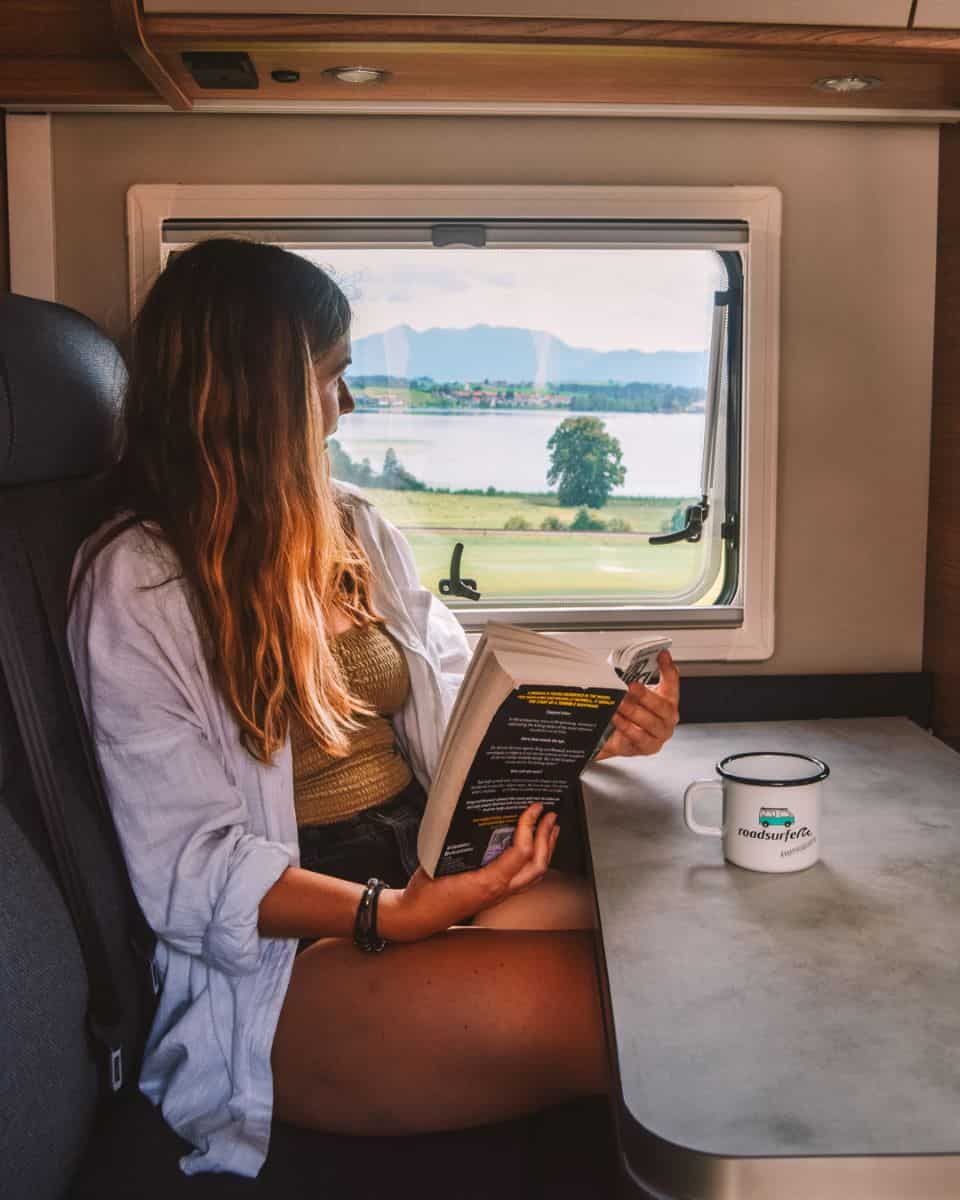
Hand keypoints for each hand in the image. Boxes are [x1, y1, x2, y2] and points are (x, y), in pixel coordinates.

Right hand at [377, 801, 558, 941]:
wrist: (419, 917)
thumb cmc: (427, 891)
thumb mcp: (442, 860)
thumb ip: (464, 844)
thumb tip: (482, 818)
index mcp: (488, 882)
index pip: (521, 852)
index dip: (530, 827)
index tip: (534, 808)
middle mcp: (500, 891)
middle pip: (538, 865)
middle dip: (547, 838)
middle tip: (550, 816)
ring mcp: (500, 896)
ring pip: (535, 875)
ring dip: (546, 850)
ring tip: (550, 830)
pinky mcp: (496, 896)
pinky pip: (525, 879)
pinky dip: (535, 861)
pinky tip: (533, 851)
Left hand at [594, 650, 679, 760]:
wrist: (615, 739)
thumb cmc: (629, 714)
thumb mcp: (633, 694)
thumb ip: (635, 677)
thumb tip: (627, 659)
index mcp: (668, 702)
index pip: (672, 682)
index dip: (668, 668)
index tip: (662, 655)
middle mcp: (667, 719)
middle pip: (663, 706)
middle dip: (646, 695)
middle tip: (631, 687)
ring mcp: (659, 735)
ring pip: (651, 723)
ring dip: (633, 712)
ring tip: (620, 704)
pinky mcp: (647, 748)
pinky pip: (638, 737)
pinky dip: (626, 727)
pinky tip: (617, 719)